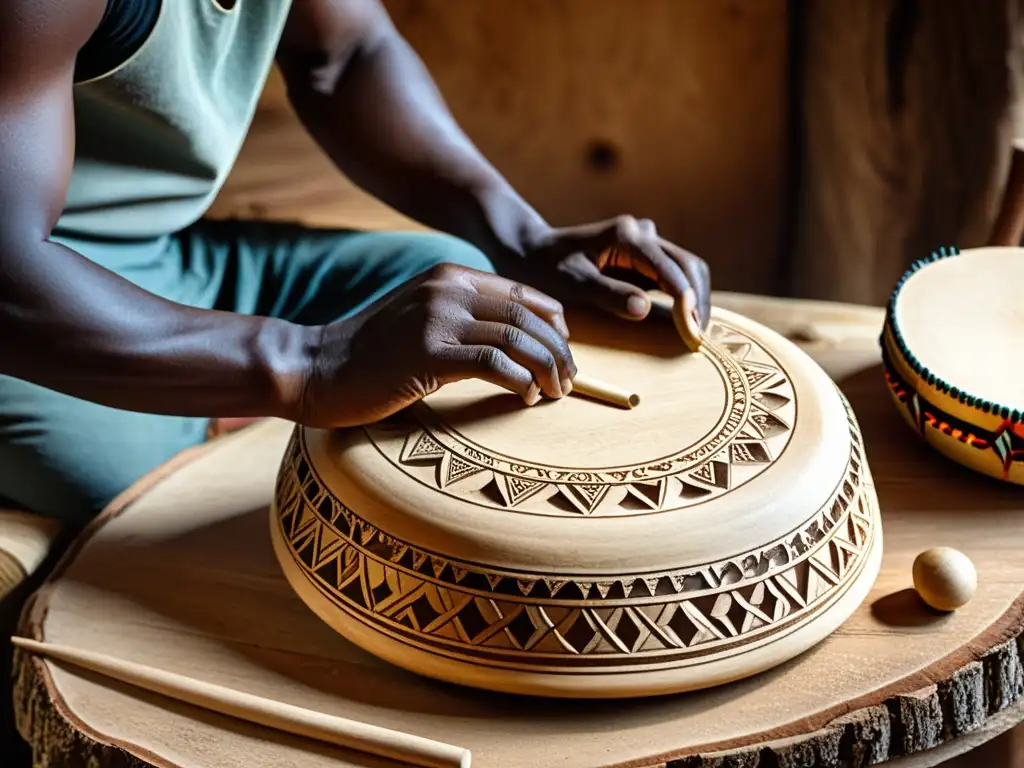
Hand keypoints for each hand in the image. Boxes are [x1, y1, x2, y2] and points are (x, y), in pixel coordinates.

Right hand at [296, 264, 575, 427]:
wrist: (313, 367)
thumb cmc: (368, 354)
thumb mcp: (418, 318)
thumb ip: (459, 316)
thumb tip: (510, 340)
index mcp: (448, 276)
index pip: (521, 293)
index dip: (552, 323)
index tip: (564, 350)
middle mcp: (446, 289)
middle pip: (526, 315)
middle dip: (557, 349)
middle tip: (570, 379)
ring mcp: (436, 318)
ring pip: (516, 337)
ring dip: (546, 368)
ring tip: (557, 392)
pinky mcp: (427, 353)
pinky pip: (493, 362)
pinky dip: (519, 381)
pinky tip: (526, 397)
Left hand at [513, 216, 710, 341]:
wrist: (531, 250)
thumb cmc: (547, 267)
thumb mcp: (573, 284)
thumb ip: (609, 294)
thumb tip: (644, 309)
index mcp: (626, 236)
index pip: (670, 268)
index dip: (687, 300)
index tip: (692, 331)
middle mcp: (641, 233)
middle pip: (688, 264)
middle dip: (698, 300)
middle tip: (699, 338)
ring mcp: (646, 243)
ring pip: (686, 267)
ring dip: (696, 298)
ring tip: (695, 333)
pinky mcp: (644, 257)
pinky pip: (674, 274)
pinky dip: (685, 296)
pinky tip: (685, 321)